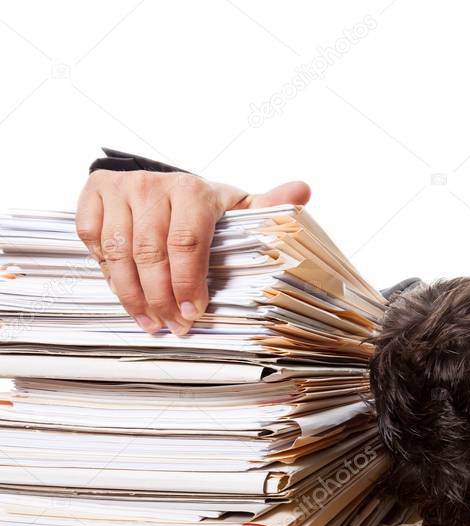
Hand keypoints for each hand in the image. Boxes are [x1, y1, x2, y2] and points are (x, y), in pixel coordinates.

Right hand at [76, 171, 310, 334]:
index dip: (188, 282)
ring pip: (117, 251)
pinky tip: (123, 289)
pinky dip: (105, 269)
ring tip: (149, 321)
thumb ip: (268, 206)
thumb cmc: (205, 204)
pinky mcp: (94, 193)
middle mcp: (154, 186)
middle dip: (161, 298)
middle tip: (173, 327)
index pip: (188, 243)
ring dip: (132, 294)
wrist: (162, 180)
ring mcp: (121, 188)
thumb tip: (302, 191)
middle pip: (151, 253)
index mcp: (194, 191)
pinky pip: (91, 239)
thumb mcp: (239, 207)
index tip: (194, 313)